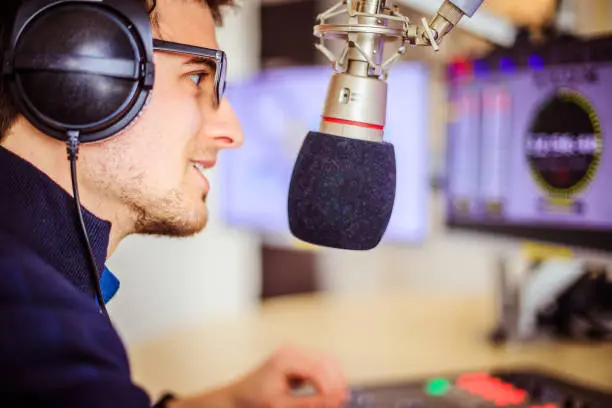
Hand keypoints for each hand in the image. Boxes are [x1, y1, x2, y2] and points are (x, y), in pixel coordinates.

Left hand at [170, 345, 349, 407]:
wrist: (237, 397)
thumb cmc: (254, 402)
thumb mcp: (282, 405)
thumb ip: (310, 403)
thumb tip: (335, 400)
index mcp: (286, 359)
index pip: (318, 369)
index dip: (332, 386)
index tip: (340, 401)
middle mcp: (291, 350)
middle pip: (326, 361)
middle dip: (337, 381)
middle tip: (343, 400)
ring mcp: (294, 352)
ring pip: (326, 361)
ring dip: (334, 378)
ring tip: (339, 398)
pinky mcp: (297, 358)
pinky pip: (319, 363)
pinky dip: (326, 377)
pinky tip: (328, 392)